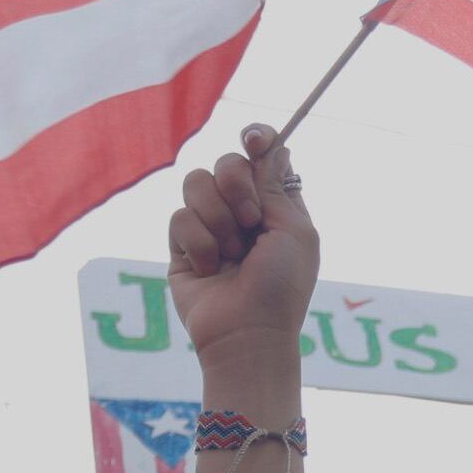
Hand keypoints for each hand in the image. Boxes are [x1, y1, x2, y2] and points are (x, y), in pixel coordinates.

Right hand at [168, 125, 319, 374]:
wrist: (247, 333)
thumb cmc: (281, 288)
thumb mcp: (293, 231)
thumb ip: (276, 186)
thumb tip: (271, 146)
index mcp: (276, 206)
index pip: (262, 155)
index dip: (257, 139)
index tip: (254, 139)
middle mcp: (242, 211)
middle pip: (226, 161)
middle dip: (236, 185)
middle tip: (251, 220)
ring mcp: (210, 226)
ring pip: (196, 182)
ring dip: (218, 218)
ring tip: (232, 254)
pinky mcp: (181, 246)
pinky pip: (179, 217)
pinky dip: (200, 243)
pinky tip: (211, 270)